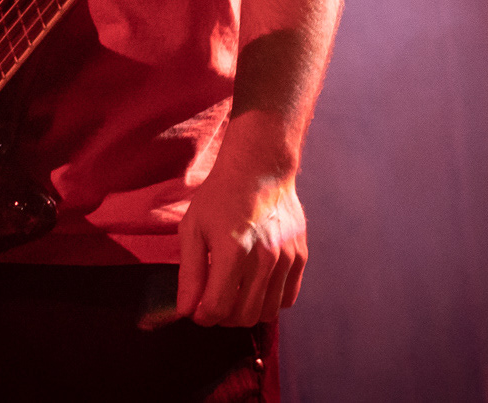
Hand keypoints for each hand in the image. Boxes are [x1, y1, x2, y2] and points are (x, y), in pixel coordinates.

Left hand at [175, 149, 307, 326]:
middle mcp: (264, 258)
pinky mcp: (300, 257)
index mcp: (233, 250)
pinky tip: (255, 287)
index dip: (202, 316)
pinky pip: (288, 298)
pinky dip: (270, 301)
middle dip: (223, 318)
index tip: (196, 310)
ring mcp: (286, 259)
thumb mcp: (192, 229)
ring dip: (247, 312)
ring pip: (268, 312)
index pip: (218, 307)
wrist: (259, 170)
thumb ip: (189, 274)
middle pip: (244, 316)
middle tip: (213, 303)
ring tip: (233, 296)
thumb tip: (186, 311)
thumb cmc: (220, 197)